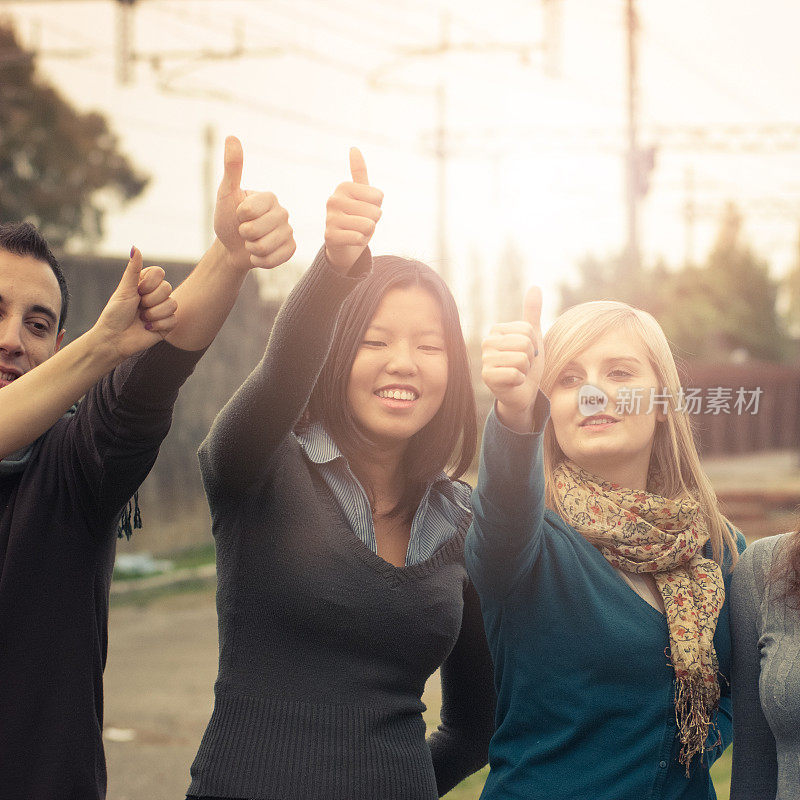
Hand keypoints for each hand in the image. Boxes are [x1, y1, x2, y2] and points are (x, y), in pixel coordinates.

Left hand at [93, 248, 177, 359]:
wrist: (114, 339)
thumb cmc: (115, 314)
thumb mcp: (124, 289)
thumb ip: (133, 269)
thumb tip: (135, 247)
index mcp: (145, 284)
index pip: (160, 273)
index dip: (149, 283)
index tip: (137, 291)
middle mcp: (156, 296)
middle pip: (168, 288)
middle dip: (150, 300)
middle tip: (139, 307)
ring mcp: (163, 310)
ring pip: (172, 304)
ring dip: (154, 314)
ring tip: (142, 319)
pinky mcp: (167, 325)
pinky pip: (174, 319)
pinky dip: (158, 325)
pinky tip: (148, 328)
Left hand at [214, 135, 295, 270]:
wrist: (232, 247)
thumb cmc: (227, 218)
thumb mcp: (226, 193)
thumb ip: (232, 167)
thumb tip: (232, 136)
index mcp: (270, 197)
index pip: (251, 210)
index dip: (239, 216)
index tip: (238, 214)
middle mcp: (283, 212)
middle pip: (258, 230)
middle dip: (244, 235)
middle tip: (244, 231)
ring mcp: (289, 232)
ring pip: (266, 247)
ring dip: (251, 249)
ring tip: (251, 243)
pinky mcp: (291, 249)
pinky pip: (276, 259)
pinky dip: (261, 261)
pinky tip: (259, 254)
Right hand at [324, 147, 383, 272]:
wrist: (344, 246)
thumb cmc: (356, 218)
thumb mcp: (362, 195)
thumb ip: (359, 173)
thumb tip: (354, 147)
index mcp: (343, 187)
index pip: (379, 196)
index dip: (377, 207)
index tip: (364, 210)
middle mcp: (333, 199)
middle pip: (375, 211)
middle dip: (373, 221)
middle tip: (360, 223)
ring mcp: (330, 218)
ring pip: (369, 225)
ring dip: (367, 232)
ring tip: (356, 231)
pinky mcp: (329, 236)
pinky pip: (359, 238)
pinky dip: (360, 242)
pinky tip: (351, 240)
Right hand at [482, 287, 543, 432]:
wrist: (522, 392)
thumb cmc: (527, 364)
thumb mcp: (533, 337)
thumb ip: (532, 313)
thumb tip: (535, 286)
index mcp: (497, 330)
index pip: (528, 330)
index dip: (534, 344)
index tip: (527, 353)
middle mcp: (487, 343)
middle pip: (525, 344)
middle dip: (530, 358)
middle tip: (522, 365)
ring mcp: (485, 360)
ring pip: (521, 359)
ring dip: (525, 370)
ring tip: (518, 373)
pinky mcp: (487, 377)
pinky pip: (515, 374)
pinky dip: (520, 381)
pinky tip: (513, 383)